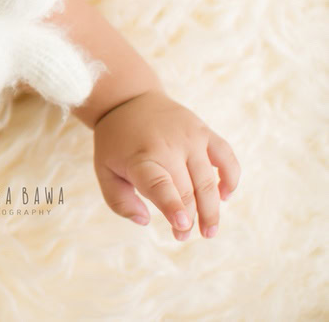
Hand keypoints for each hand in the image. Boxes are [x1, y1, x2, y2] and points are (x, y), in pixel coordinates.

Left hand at [91, 89, 239, 239]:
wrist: (128, 100)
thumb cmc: (116, 143)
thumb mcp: (104, 170)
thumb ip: (119, 201)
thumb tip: (145, 221)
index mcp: (140, 157)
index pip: (158, 184)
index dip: (171, 204)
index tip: (182, 224)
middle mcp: (168, 146)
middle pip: (187, 189)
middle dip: (190, 218)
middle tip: (183, 236)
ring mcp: (189, 137)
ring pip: (208, 179)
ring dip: (212, 209)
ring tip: (209, 231)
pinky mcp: (204, 131)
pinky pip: (226, 156)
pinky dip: (231, 178)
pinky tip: (225, 196)